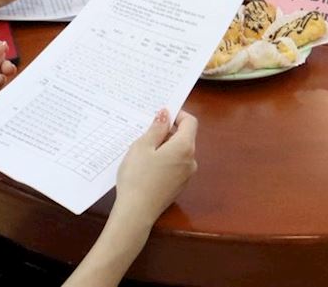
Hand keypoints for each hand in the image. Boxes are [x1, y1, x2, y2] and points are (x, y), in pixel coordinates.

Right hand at [111, 110, 198, 227]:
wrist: (136, 213)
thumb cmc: (138, 177)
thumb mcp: (142, 146)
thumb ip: (156, 128)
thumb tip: (166, 114)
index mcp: (185, 147)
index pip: (190, 122)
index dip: (178, 114)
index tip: (161, 114)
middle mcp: (191, 161)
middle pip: (185, 137)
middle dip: (168, 131)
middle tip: (147, 132)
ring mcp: (186, 176)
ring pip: (179, 153)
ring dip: (165, 146)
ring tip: (144, 150)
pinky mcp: (178, 187)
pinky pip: (175, 166)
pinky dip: (165, 160)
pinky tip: (147, 167)